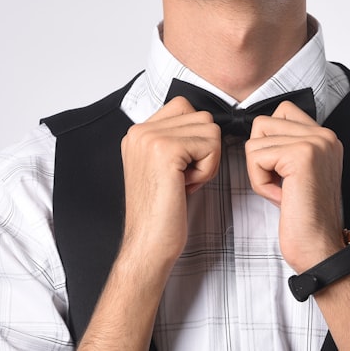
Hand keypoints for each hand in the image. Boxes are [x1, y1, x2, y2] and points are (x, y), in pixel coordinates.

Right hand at [119, 96, 221, 268]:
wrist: (148, 244)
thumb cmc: (161, 213)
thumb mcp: (163, 167)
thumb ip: (175, 139)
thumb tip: (205, 124)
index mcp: (138, 133)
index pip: (184, 106)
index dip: (195, 137)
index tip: (181, 167)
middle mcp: (140, 130)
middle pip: (201, 117)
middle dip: (203, 149)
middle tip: (183, 178)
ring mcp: (151, 137)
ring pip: (210, 129)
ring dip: (207, 159)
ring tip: (184, 182)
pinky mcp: (165, 149)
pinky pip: (211, 145)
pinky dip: (208, 169)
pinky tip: (186, 187)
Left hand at [245, 102, 345, 270]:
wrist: (320, 249)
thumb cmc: (305, 218)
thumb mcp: (298, 173)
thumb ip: (287, 146)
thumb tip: (258, 132)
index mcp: (325, 137)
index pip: (281, 112)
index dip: (269, 142)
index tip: (282, 173)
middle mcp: (324, 135)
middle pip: (263, 123)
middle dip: (261, 156)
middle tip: (281, 185)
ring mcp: (315, 143)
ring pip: (256, 140)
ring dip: (259, 171)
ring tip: (282, 192)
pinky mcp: (301, 155)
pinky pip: (256, 157)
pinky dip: (260, 182)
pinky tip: (281, 198)